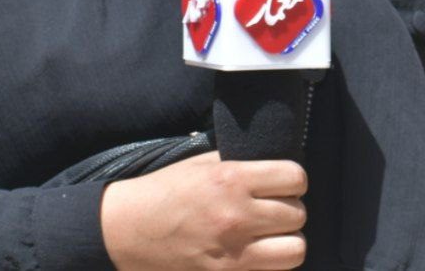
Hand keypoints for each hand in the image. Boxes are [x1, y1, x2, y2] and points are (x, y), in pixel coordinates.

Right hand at [100, 150, 306, 269]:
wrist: (125, 232)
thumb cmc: (162, 192)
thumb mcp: (199, 164)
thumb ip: (238, 163)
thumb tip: (270, 163)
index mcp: (231, 179)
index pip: (295, 178)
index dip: (292, 180)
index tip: (282, 183)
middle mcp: (237, 216)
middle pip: (298, 214)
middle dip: (289, 210)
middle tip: (272, 209)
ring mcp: (234, 254)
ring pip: (295, 250)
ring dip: (286, 242)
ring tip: (270, 236)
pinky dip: (269, 265)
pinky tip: (255, 255)